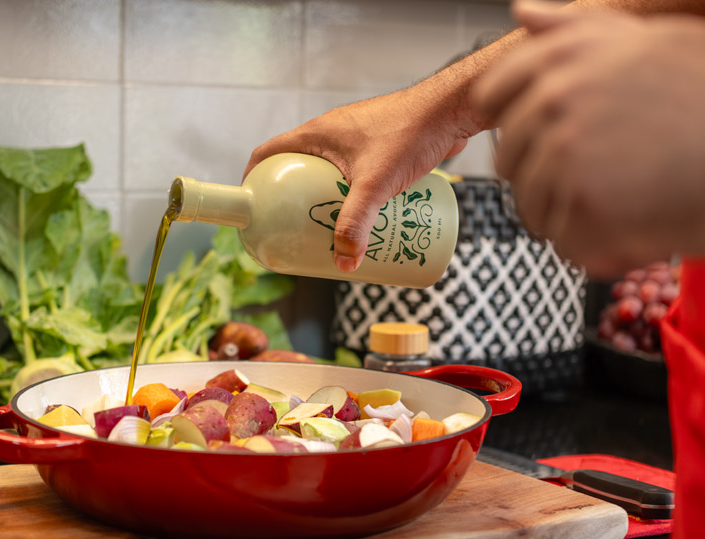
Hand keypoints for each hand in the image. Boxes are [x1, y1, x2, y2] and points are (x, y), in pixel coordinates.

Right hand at [243, 86, 471, 272]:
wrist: (452, 109)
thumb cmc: (410, 133)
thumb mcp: (375, 184)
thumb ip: (356, 223)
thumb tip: (344, 263)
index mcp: (316, 134)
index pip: (268, 153)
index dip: (253, 179)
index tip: (253, 206)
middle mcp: (332, 133)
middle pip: (298, 169)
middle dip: (294, 200)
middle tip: (296, 229)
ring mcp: (356, 138)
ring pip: (328, 173)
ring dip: (325, 199)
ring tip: (331, 229)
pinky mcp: (379, 146)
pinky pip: (353, 173)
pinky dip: (351, 194)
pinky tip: (366, 216)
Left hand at [473, 0, 704, 277]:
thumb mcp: (651, 40)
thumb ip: (576, 29)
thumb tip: (523, 14)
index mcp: (564, 57)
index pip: (492, 95)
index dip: (510, 122)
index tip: (536, 137)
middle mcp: (555, 99)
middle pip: (508, 159)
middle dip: (545, 174)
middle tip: (600, 175)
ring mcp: (566, 152)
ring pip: (530, 204)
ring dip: (569, 213)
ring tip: (621, 199)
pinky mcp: (583, 202)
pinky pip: (562, 239)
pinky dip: (593, 245)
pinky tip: (629, 224)